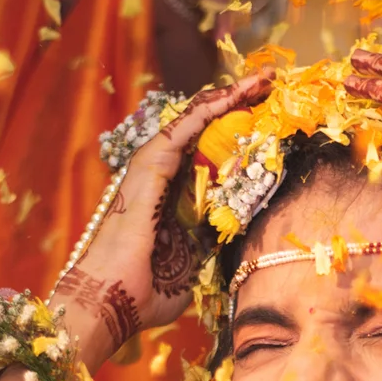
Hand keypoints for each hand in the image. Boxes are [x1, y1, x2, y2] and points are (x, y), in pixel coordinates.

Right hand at [51, 72, 273, 366]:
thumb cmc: (147, 292)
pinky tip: (237, 92)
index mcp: (173, 195)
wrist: (112, 302)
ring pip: (197, 120)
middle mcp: (162, 174)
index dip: (237, 130)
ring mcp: (153, 167)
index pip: (209, 153)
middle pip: (205, 128)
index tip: (267, 113)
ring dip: (230, 97)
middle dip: (239, 103)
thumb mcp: (195, 264)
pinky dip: (211, 108)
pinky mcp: (150, 166)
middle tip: (269, 81)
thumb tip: (236, 236)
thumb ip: (211, 245)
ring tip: (262, 78)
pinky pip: (184, 128)